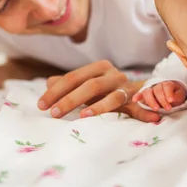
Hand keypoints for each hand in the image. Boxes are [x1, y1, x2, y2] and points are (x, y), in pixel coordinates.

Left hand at [37, 60, 160, 121]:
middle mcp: (114, 75)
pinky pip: (138, 109)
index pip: (74, 77)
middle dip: (70, 99)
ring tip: (81, 117)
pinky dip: (142, 114)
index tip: (42, 105)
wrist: (139, 91)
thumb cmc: (107, 89)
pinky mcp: (138, 102)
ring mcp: (128, 88)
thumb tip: (48, 83)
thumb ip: (69, 83)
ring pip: (113, 97)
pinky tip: (144, 118)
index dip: (56, 91)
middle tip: (54, 113)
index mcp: (99, 68)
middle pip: (90, 85)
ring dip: (97, 107)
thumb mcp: (87, 83)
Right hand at [131, 81, 186, 110]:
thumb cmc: (176, 96)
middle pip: (157, 90)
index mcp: (167, 84)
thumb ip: (177, 97)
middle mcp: (158, 86)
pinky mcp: (145, 95)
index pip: (167, 86)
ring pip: (148, 92)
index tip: (171, 101)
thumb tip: (172, 100)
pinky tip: (135, 100)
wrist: (172, 96)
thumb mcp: (180, 96)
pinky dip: (137, 96)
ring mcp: (151, 90)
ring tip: (156, 109)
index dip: (168, 93)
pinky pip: (140, 94)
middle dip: (162, 100)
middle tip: (167, 108)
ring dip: (151, 100)